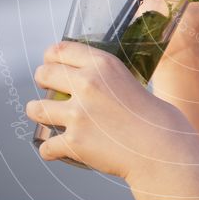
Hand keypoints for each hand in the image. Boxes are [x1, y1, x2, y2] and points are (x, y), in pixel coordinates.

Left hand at [26, 40, 198, 199]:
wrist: (162, 148)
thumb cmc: (153, 116)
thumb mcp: (129, 79)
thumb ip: (104, 76)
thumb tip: (80, 76)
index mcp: (102, 63)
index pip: (59, 49)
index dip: (50, 57)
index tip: (50, 63)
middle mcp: (86, 84)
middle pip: (43, 74)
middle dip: (42, 81)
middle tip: (48, 89)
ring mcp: (78, 114)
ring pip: (35, 109)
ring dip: (38, 112)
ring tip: (45, 116)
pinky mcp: (74, 142)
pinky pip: (46, 147)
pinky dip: (51, 150)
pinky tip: (57, 149)